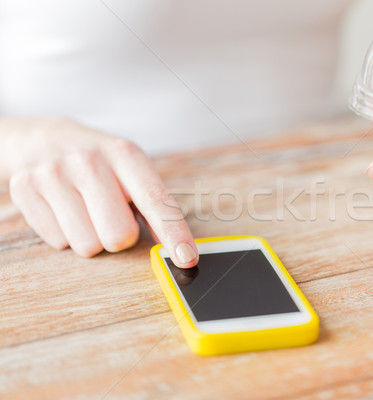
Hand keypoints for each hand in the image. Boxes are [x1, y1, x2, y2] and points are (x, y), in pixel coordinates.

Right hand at [6, 118, 198, 267]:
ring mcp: (53, 174)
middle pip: (119, 236)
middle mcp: (88, 161)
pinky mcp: (24, 189)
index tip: (186, 258)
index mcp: (125, 154)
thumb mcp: (134, 173)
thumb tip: (179, 249)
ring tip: (87, 211)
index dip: (173, 233)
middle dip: (121, 237)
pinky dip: (67, 236)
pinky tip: (65, 210)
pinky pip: (59, 243)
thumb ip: (157, 209)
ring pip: (87, 246)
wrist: (45, 139)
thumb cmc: (102, 164)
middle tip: (112, 215)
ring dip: (93, 238)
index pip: (154, 200)